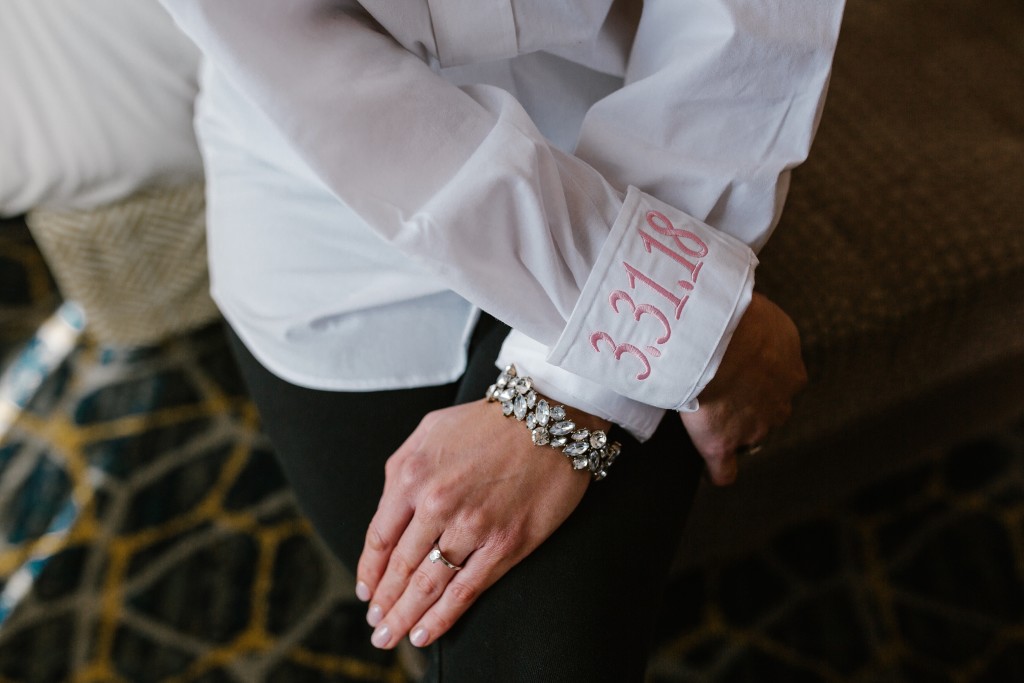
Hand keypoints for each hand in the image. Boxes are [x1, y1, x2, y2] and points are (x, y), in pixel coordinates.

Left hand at [355, 398, 605, 648]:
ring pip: (428, 584)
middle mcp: (436, 503)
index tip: (365, 592)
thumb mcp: (430, 430)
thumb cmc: (489, 421)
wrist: (551, 416)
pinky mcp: (506, 544)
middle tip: (375, 625)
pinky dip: (442, 617)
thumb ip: (403, 469)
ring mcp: (472, 526)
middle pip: (400, 567)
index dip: (369, 571)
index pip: (380, 537)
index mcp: (411, 475)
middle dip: (384, 602)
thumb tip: (389, 512)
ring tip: (390, 637)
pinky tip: (426, 633)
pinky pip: (466, 590)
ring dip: (405, 616)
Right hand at [680, 293, 806, 484]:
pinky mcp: (722, 443)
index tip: (744, 376)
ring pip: (750, 437)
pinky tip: (711, 466)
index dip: (760, 382)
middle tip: (723, 389)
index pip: (780, 385)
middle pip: (769, 414)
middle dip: (751, 407)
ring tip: (708, 413)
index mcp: (791, 372)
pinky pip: (724, 470)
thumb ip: (765, 329)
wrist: (719, 338)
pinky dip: (719, 469)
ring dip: (735, 429)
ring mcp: (753, 427)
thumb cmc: (738, 317)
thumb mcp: (765, 315)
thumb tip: (752, 321)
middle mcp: (779, 403)